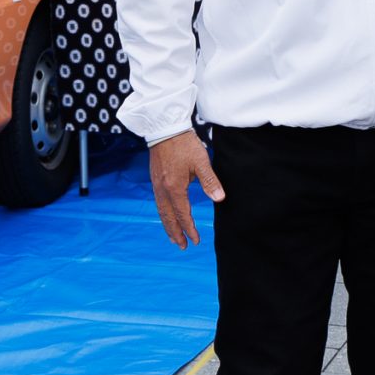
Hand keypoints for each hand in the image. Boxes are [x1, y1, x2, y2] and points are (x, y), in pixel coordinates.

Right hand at [148, 130, 222, 248]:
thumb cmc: (184, 143)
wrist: (165, 128)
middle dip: (175, 233)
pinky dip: (163, 213)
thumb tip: (220, 198)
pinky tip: (167, 214)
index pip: (183, 214)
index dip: (189, 229)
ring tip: (173, 236)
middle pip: (168, 217)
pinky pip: (158, 202)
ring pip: (161, 210)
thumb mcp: (201, 162)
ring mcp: (156, 184)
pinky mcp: (154, 178)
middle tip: (181, 246)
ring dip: (168, 225)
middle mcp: (162, 189)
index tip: (195, 240)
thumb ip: (210, 182)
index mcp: (174, 188)